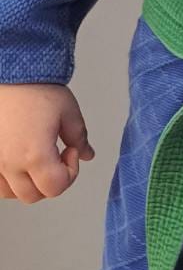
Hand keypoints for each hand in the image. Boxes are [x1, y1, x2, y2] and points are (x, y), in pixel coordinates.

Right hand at [0, 84, 94, 202]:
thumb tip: (87, 154)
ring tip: (37, 161)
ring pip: (12, 193)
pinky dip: (8, 180)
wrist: (10, 74)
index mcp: (34, 155)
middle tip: (57, 158)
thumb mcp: (68, 112)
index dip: (70, 172)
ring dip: (28, 184)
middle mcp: (9, 164)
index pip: (56, 187)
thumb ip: (79, 137)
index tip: (71, 151)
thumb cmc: (35, 89)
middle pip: (34, 195)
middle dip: (51, 181)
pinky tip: (18, 162)